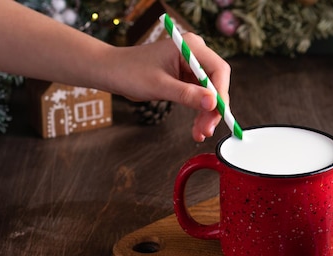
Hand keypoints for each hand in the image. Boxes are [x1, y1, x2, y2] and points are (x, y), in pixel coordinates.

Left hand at [108, 33, 230, 141]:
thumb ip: (187, 94)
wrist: (111, 72)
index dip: (221, 93)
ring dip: (206, 114)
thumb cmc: (129, 71)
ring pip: (209, 94)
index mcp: (190, 47)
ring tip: (200, 132)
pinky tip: (197, 126)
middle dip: (213, 108)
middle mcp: (194, 54)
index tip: (218, 113)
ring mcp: (190, 66)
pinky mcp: (185, 78)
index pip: (218, 70)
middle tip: (208, 129)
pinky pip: (199, 96)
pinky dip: (198, 112)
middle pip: (216, 83)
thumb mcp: (159, 86)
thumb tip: (212, 103)